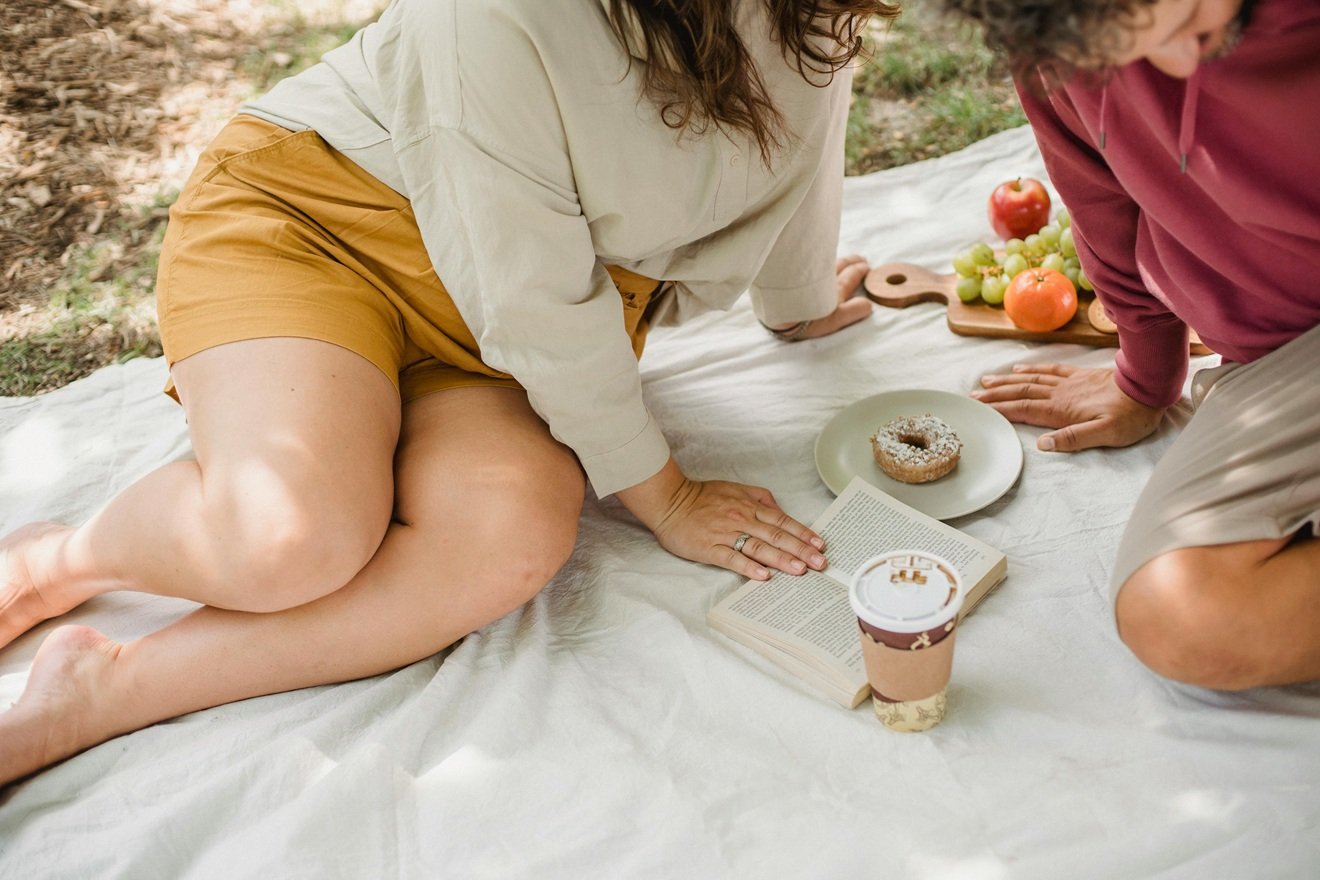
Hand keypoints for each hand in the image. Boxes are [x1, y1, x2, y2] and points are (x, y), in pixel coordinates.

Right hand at [616, 458, 826, 579]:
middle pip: (776, 536)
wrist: (669, 501)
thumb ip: (759, 497)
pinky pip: (732, 559)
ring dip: (782, 559)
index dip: (802, 533)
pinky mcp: (710, 548)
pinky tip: (764, 576)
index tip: (819, 544)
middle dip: (801, 550)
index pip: (781, 521)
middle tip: (820, 563)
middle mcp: (741, 519)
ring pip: (759, 548)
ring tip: (800, 570)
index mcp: (748, 506)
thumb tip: (778, 508)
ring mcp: (725, 534)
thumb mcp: (735, 489)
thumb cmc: (701, 497)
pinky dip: (749, 567)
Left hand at [765, 255, 872, 340]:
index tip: (867, 266)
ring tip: (842, 260)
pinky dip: (815, 257)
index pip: (851, 275)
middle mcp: (822, 277)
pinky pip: (806, 259)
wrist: (775, 312)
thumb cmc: (805, 319)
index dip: (860, 270)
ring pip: (824, 261)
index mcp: (835, 288)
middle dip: (851, 261)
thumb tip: (868, 305)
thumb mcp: (834, 319)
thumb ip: (853, 311)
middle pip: (839, 265)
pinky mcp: (789, 273)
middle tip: (860, 259)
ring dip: (836, 259)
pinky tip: (812, 259)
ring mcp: (806, 273)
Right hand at [971, 363, 1164, 451]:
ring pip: (1031, 380)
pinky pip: (1049, 371)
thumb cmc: (1131, 417)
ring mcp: (1069, 383)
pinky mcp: (1080, 376)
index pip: (1024, 409)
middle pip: (1021, 392)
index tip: (979, 408)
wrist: (1151, 388)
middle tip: (973, 395)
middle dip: (996, 394)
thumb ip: (1074, 439)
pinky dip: (1032, 369)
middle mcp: (1061, 394)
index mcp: (1062, 410)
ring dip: (1007, 381)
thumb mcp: (1106, 435)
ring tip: (987, 380)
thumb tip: (1043, 444)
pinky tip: (1021, 368)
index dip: (1000, 409)